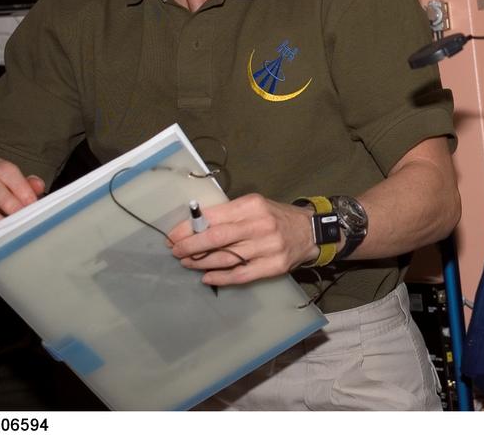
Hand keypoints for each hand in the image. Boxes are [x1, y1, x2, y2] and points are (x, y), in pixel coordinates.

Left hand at [166, 194, 316, 286]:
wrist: (310, 231)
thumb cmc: (276, 217)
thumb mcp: (255, 207)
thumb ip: (229, 215)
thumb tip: (194, 227)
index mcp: (252, 206)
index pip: (213, 217)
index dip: (189, 227)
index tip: (173, 235)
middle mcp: (260, 225)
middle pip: (216, 238)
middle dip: (190, 246)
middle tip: (175, 251)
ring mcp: (268, 247)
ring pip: (225, 259)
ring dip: (201, 263)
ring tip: (187, 263)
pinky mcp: (273, 266)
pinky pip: (240, 275)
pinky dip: (220, 278)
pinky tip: (206, 277)